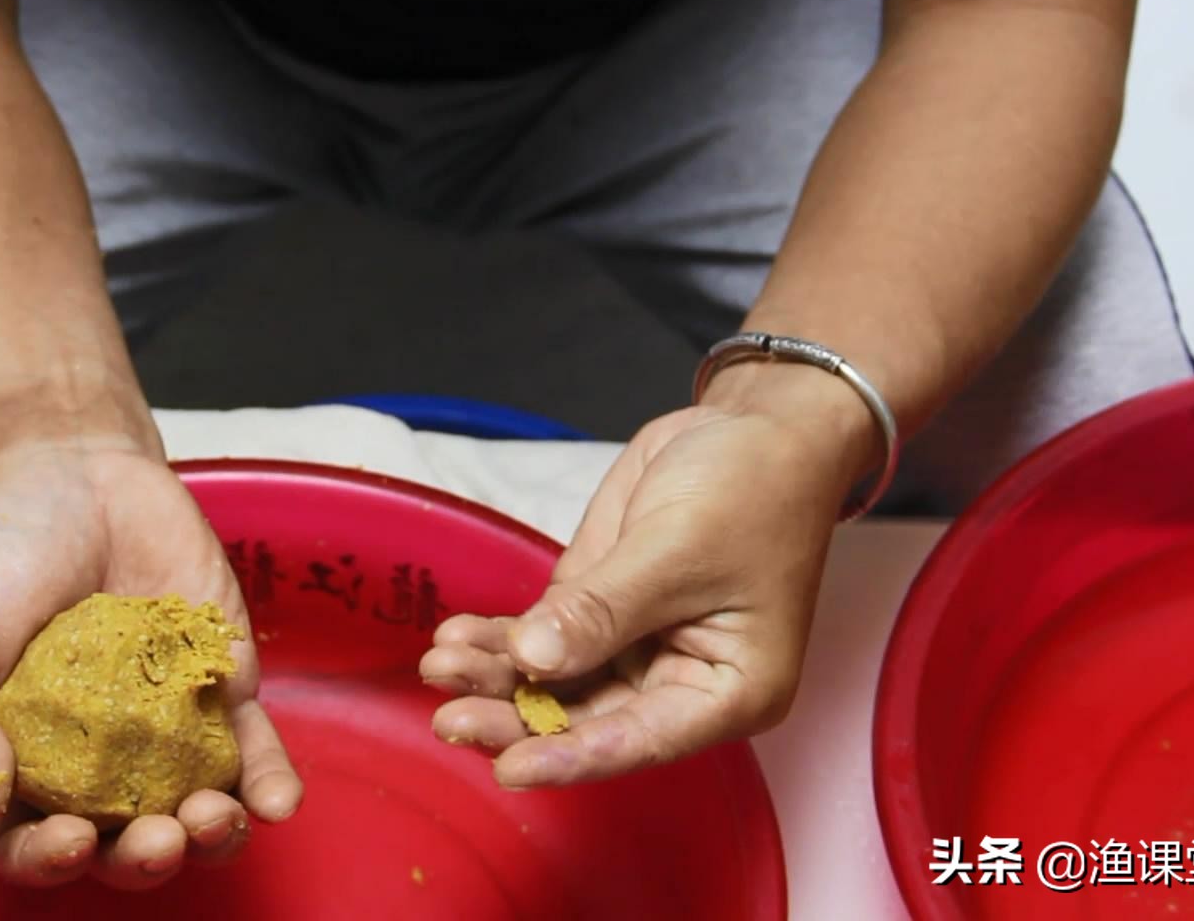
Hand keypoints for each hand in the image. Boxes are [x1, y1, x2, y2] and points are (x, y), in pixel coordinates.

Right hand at [0, 435, 302, 888]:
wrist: (74, 475)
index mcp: (22, 766)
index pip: (30, 842)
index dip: (48, 860)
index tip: (69, 839)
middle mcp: (98, 766)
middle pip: (124, 845)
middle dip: (144, 860)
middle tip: (156, 839)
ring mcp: (166, 734)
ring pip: (195, 815)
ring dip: (212, 837)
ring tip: (213, 819)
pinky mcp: (222, 692)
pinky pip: (253, 754)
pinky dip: (269, 787)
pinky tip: (277, 803)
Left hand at [421, 366, 874, 785]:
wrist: (755, 426)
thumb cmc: (751, 490)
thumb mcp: (677, 551)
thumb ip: (602, 611)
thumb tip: (533, 659)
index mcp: (726, 691)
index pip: (639, 739)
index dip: (570, 756)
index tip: (508, 768)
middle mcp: (677, 683)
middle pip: (585, 718)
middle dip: (514, 715)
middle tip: (448, 716)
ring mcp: (631, 646)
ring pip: (553, 681)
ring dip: (494, 676)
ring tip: (438, 666)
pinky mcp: (598, 608)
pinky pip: (541, 638)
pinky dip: (498, 640)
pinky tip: (455, 637)